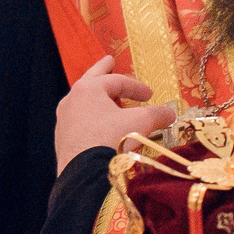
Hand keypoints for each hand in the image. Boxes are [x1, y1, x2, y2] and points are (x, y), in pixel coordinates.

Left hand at [55, 56, 175, 166]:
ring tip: (105, 97)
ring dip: (97, 99)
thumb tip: (170, 114)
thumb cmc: (112, 139)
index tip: (150, 95)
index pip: (116, 81)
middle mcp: (72, 100)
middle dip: (102, 70)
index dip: (136, 87)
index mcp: (89, 89)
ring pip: (83, 103)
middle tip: (109, 60)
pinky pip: (79, 122)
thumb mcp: (140, 123)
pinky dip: (91, 118)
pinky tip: (97, 126)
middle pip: (91, 81)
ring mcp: (64, 120)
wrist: (85, 173)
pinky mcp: (62, 139)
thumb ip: (156, 114)